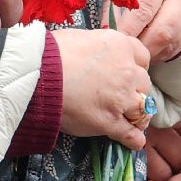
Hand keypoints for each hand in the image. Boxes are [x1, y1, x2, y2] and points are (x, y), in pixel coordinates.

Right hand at [53, 28, 153, 148]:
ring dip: (137, 116)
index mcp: (120, 45)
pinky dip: (133, 139)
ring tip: (131, 121)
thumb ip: (97, 47)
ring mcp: (121, 99)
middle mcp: (127, 71)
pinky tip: (133, 142)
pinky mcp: (110, 122)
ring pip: (142, 110)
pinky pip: (130, 135)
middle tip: (122, 97)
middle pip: (144, 84)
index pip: (142, 58)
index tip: (125, 73)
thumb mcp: (80, 38)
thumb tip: (95, 54)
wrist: (36, 76)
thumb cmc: (49, 53)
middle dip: (135, 90)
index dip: (134, 67)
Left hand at [109, 0, 180, 64]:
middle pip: (165, 28)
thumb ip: (113, 5)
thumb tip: (105, 31)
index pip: (147, 5)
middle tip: (126, 52)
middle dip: (142, 44)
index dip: (130, 26)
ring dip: (150, 52)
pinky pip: (177, 47)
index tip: (116, 39)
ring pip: (172, 41)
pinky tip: (146, 54)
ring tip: (134, 54)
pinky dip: (159, 54)